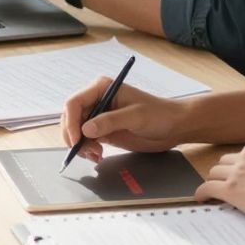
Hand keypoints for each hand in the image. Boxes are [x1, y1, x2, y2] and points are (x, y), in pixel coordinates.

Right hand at [62, 79, 188, 161]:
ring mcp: (98, 116)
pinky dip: (87, 150)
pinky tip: (98, 156)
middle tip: (87, 151)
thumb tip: (85, 130)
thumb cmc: (158, 114)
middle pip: (71, 118)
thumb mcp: (135, 116)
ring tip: (96, 155)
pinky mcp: (102, 131)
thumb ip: (110, 122)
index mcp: (101, 88)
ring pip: (76, 131)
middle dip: (74, 136)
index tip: (76, 139)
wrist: (173, 127)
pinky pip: (85, 140)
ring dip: (80, 146)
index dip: (71, 122)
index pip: (74, 103)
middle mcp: (96, 101)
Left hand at [195, 139, 244, 224]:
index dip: (241, 165)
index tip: (241, 172)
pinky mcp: (230, 188)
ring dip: (215, 181)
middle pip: (226, 161)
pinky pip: (208, 187)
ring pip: (215, 172)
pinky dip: (202, 192)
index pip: (244, 153)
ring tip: (215, 190)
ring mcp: (237, 171)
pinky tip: (201, 198)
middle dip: (226, 171)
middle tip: (227, 182)